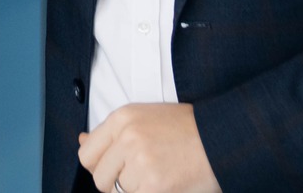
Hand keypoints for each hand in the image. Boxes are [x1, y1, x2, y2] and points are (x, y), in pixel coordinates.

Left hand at [78, 103, 216, 192]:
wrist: (220, 137)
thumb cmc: (186, 129)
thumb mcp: (144, 119)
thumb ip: (112, 133)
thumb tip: (81, 140)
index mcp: (122, 118)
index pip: (86, 154)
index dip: (99, 167)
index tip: (114, 170)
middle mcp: (127, 137)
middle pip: (100, 179)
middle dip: (117, 185)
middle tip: (142, 177)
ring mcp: (141, 161)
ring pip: (121, 192)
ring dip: (139, 190)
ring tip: (161, 175)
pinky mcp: (154, 184)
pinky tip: (166, 185)